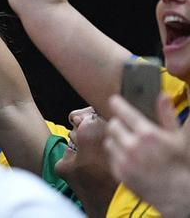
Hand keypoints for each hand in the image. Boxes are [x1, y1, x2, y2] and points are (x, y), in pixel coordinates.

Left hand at [105, 94, 189, 217]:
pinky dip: (117, 155)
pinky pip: (111, 157)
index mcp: (148, 134)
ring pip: (109, 141)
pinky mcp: (120, 173)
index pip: (124, 111)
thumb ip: (167, 115)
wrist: (178, 194)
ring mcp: (125, 160)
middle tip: (126, 127)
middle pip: (113, 125)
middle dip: (119, 124)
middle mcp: (133, 146)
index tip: (114, 100)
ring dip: (117, 140)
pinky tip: (129, 158)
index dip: (117, 103)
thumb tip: (162, 95)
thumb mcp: (178, 138)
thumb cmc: (180, 164)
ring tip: (130, 144)